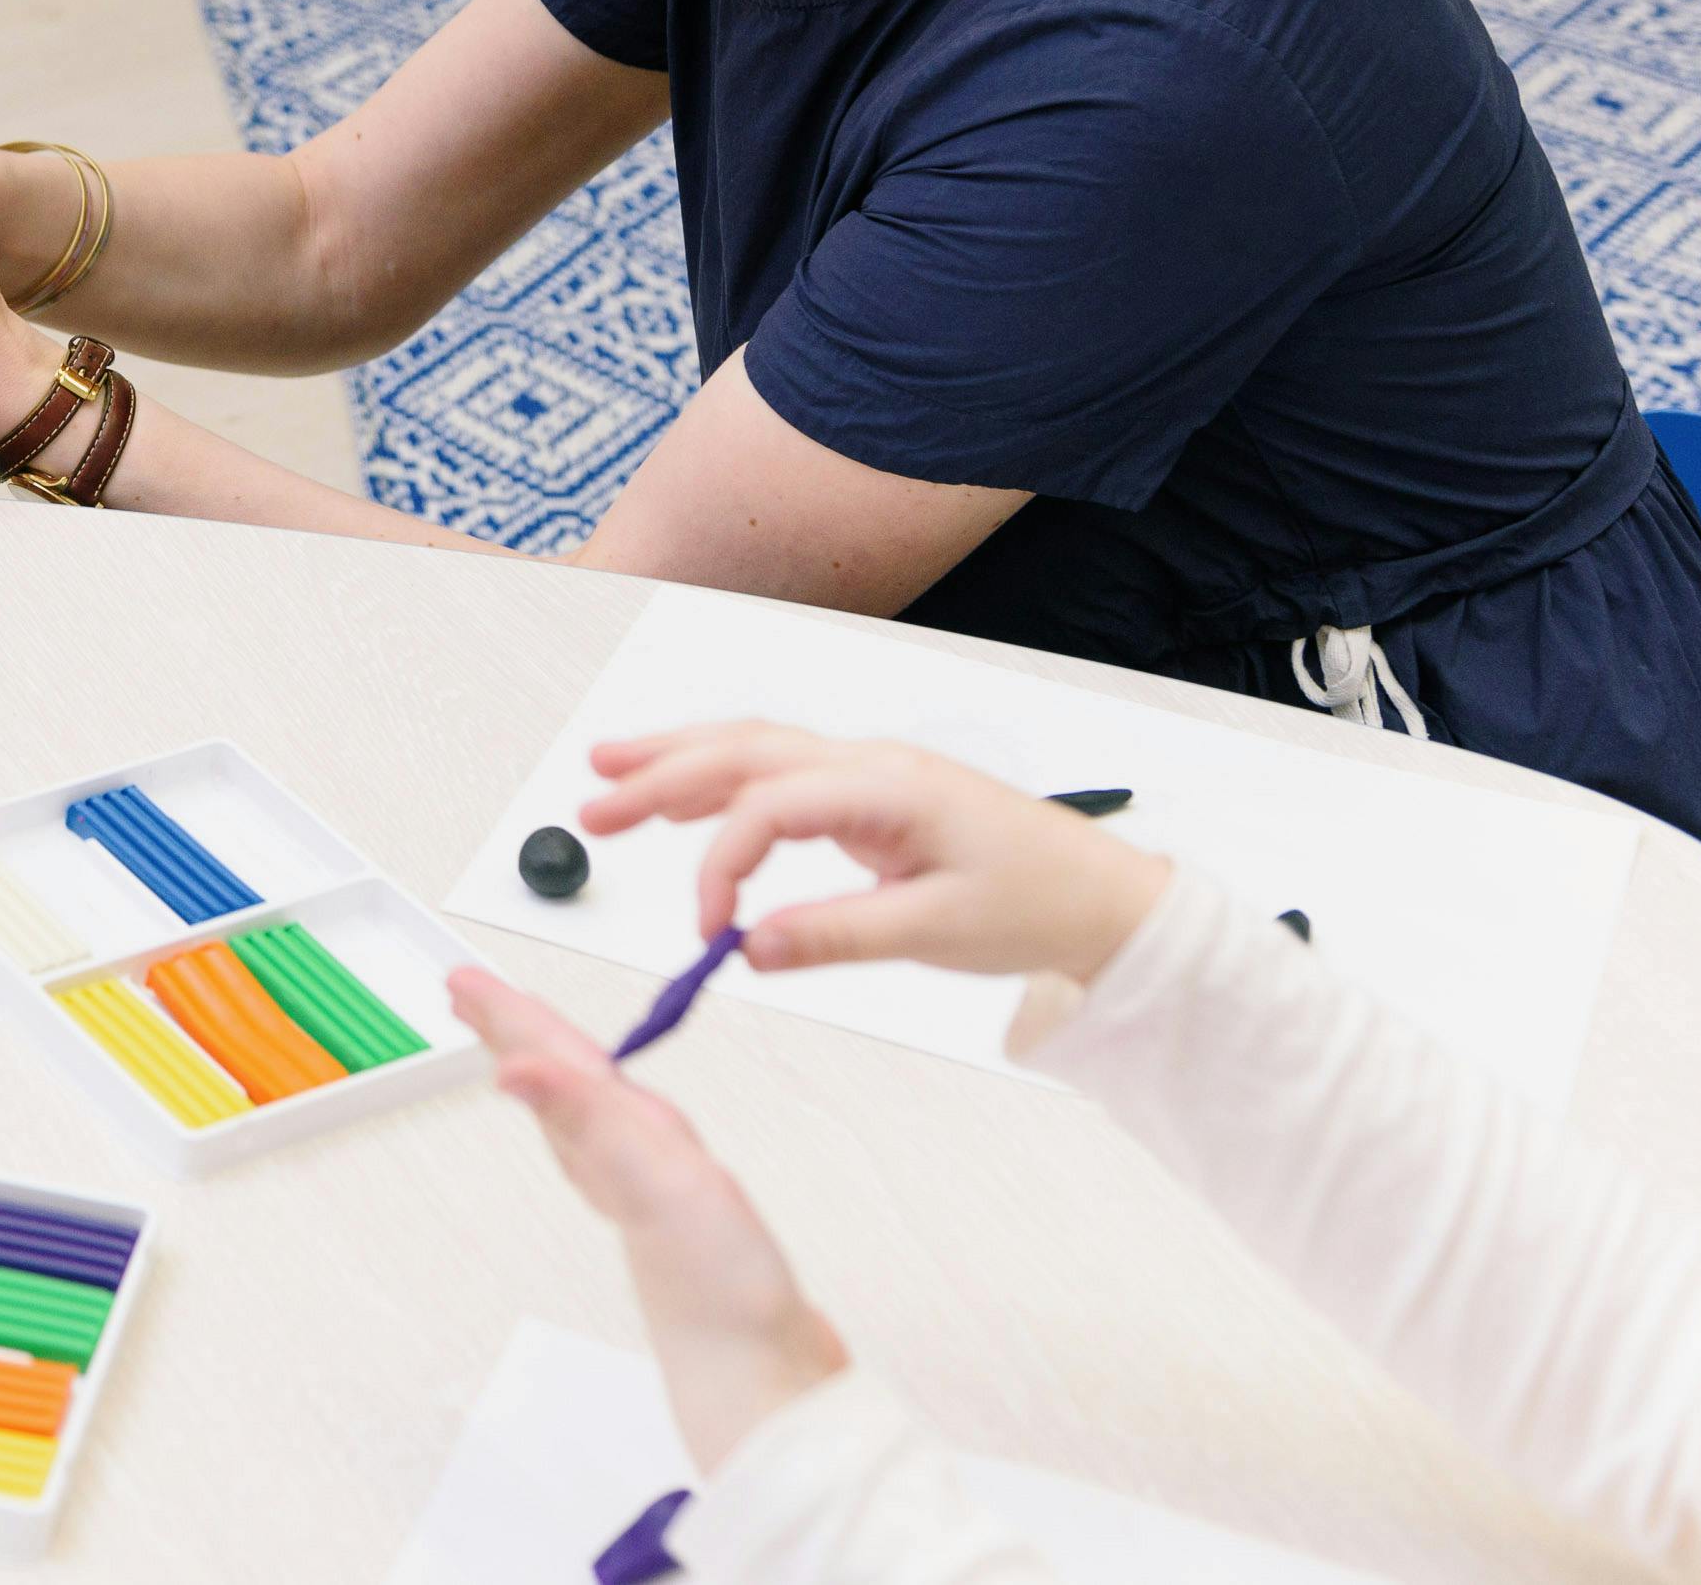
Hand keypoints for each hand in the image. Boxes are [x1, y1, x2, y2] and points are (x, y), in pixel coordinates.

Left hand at [450, 967, 846, 1469]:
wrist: (764, 1376)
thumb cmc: (714, 1287)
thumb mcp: (650, 1181)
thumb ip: (584, 1117)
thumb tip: (509, 1069)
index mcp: (603, 1143)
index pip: (546, 1061)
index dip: (507, 1014)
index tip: (461, 980)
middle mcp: (612, 1162)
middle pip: (556, 1078)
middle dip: (514, 1030)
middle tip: (467, 992)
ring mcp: (642, 1187)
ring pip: (585, 1109)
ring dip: (551, 1064)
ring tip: (523, 1038)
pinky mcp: (676, 1211)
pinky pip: (627, 1142)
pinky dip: (610, 1113)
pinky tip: (614, 1121)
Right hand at [579, 722, 1170, 984]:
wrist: (1105, 897)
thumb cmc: (1039, 902)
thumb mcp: (938, 932)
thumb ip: (835, 936)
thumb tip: (748, 949)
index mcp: (888, 787)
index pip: (772, 806)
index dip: (724, 863)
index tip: (708, 927)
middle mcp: (869, 766)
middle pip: (744, 750)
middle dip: (662, 774)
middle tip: (595, 804)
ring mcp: (868, 776)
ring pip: (755, 750)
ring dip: (681, 763)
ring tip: (611, 776)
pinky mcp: (870, 799)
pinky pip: (780, 774)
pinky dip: (723, 781)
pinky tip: (685, 798)